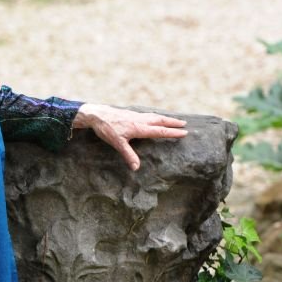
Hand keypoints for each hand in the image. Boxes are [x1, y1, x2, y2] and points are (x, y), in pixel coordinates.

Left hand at [73, 103, 187, 170]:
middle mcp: (140, 120)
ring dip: (165, 118)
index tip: (184, 132)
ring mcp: (136, 115)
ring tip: (173, 120)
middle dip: (173, 122)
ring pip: (154, 116)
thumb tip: (137, 168)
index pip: (160, 131)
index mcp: (139, 128)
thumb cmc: (107, 129)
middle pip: (160, 120)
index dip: (172, 133)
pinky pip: (147, 114)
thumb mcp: (118, 144)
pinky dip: (155, 116)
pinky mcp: (130, 113)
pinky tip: (153, 117)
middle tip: (184, 124)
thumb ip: (129, 155)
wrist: (97, 114)